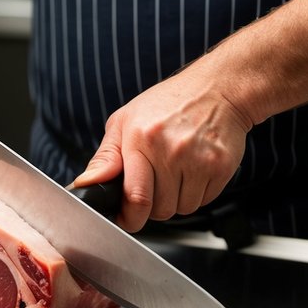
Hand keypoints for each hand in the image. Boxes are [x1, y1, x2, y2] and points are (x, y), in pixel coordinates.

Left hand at [71, 67, 251, 231]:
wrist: (217, 89)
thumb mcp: (124, 122)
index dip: (129, 218)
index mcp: (141, 139)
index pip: (135, 197)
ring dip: (175, 200)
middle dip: (152, 206)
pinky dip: (196, 194)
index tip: (126, 219)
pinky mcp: (220, 167)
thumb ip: (105, 158)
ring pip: (182, 209)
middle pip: (159, 209)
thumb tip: (86, 183)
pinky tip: (193, 170)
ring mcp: (199, 160)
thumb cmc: (167, 104)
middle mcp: (171, 150)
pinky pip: (203, 201)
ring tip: (175, 172)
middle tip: (154, 184)